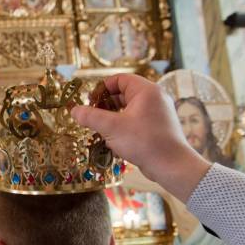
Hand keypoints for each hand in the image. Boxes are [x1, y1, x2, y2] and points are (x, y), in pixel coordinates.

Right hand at [71, 73, 210, 202]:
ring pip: (130, 108)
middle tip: (93, 116)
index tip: (90, 101)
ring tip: (102, 129)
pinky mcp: (159, 127)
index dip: (102, 88)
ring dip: (113, 117)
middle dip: (106, 104)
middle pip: (124, 93)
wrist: (172, 165)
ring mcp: (159, 112)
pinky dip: (124, 126)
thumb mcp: (112, 128)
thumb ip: (91, 117)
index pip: (120, 79)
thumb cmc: (143, 142)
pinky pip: (137, 120)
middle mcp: (155, 98)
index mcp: (146, 91)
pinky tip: (116, 140)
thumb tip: (73, 110)